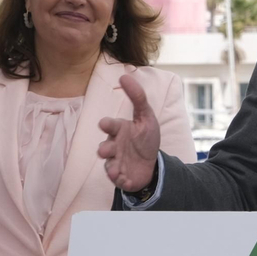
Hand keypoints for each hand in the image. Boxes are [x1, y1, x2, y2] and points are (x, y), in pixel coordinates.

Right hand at [97, 74, 162, 193]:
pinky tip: (124, 178)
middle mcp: (114, 145)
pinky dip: (120, 179)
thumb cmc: (146, 138)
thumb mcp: (146, 117)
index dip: (107, 124)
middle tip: (105, 150)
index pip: (110, 125)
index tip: (104, 123)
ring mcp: (115, 161)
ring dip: (111, 166)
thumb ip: (138, 97)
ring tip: (115, 168)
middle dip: (104, 148)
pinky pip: (116, 178)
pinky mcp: (120, 176)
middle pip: (105, 147)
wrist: (152, 164)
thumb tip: (125, 76)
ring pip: (109, 164)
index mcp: (120, 130)